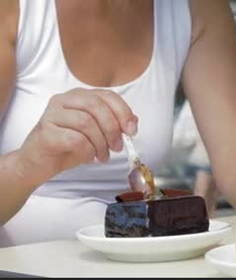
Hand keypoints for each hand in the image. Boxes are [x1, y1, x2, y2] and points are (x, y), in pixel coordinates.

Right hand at [18, 88, 137, 185]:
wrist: (38, 163)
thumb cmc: (68, 146)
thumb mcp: (97, 134)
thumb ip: (114, 124)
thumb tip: (134, 122)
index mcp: (79, 96)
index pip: (107, 95)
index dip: (123, 112)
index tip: (132, 131)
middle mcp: (64, 100)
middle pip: (96, 106)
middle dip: (112, 129)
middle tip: (117, 147)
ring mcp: (51, 114)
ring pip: (86, 122)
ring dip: (100, 143)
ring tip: (103, 156)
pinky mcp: (45, 132)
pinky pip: (75, 139)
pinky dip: (88, 150)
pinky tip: (88, 157)